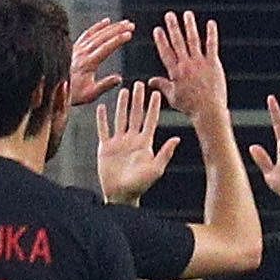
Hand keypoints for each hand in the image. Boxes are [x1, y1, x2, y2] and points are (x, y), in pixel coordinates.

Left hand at [66, 16, 135, 108]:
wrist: (54, 87)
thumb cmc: (73, 94)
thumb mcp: (89, 94)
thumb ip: (104, 85)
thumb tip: (119, 78)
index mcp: (88, 63)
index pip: (106, 48)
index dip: (118, 40)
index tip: (129, 34)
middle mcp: (82, 52)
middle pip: (103, 37)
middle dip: (118, 30)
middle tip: (131, 25)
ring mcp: (78, 48)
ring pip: (97, 33)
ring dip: (111, 27)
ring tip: (125, 22)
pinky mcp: (75, 46)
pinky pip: (87, 33)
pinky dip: (97, 26)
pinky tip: (106, 21)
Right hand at [91, 80, 177, 203]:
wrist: (121, 195)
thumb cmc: (140, 185)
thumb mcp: (155, 169)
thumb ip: (165, 153)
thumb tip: (177, 139)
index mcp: (145, 143)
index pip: (150, 120)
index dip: (153, 106)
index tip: (156, 92)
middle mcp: (132, 140)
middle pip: (135, 115)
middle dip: (138, 100)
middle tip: (139, 84)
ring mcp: (119, 142)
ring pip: (120, 118)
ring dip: (122, 105)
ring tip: (124, 90)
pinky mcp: (106, 148)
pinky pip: (103, 129)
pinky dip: (102, 119)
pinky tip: (102, 107)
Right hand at [152, 10, 226, 126]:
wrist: (209, 112)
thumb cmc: (190, 107)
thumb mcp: (173, 97)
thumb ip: (162, 85)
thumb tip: (150, 82)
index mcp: (175, 73)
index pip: (166, 52)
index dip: (161, 40)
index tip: (157, 29)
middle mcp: (186, 65)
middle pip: (177, 42)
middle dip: (172, 27)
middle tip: (169, 15)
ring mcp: (200, 63)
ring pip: (193, 40)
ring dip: (189, 26)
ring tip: (187, 14)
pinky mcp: (213, 64)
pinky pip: (212, 45)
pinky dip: (211, 34)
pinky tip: (211, 23)